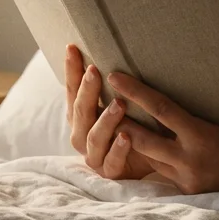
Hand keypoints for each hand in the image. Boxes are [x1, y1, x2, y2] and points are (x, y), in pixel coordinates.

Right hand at [64, 45, 156, 179]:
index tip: (74, 48)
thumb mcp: (122, 105)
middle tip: (94, 70)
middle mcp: (82, 134)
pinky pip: (111, 161)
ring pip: (94, 137)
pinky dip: (119, 149)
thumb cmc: (133, 128)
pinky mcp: (109, 172)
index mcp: (80, 116)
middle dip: (87, 91)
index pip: (72, 90)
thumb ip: (113, 86)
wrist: (147, 164)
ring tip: (119, 104)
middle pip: (80, 111)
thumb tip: (114, 47)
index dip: (71, 70)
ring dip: (106, 120)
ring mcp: (94, 155)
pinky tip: (127, 137)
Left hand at [105, 70, 218, 196]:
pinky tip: (137, 148)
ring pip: (147, 156)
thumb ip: (200, 114)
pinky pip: (161, 171)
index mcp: (203, 137)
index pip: (161, 109)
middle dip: (116, 119)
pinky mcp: (186, 192)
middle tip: (94, 100)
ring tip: (108, 121)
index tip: (114, 75)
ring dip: (128, 140)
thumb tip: (174, 92)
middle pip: (141, 137)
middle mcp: (189, 159)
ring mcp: (186, 179)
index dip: (135, 92)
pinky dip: (151, 158)